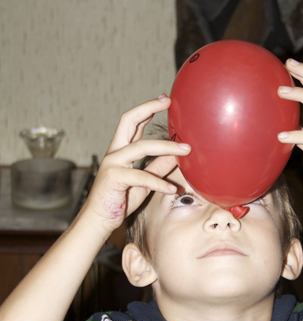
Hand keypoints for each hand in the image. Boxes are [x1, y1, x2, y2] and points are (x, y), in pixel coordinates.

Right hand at [83, 95, 189, 233]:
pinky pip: (141, 176)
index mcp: (121, 150)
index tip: (164, 100)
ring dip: (166, 147)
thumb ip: (159, 167)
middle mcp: (115, 152)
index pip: (133, 122)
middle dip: (148, 108)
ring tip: (186, 150)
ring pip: (141, 146)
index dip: (147, 108)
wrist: (99, 220)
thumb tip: (177, 156)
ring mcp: (113, 163)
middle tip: (167, 101)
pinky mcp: (114, 178)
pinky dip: (159, 183)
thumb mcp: (145, 182)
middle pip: (129, 120)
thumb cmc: (120, 199)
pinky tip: (172, 189)